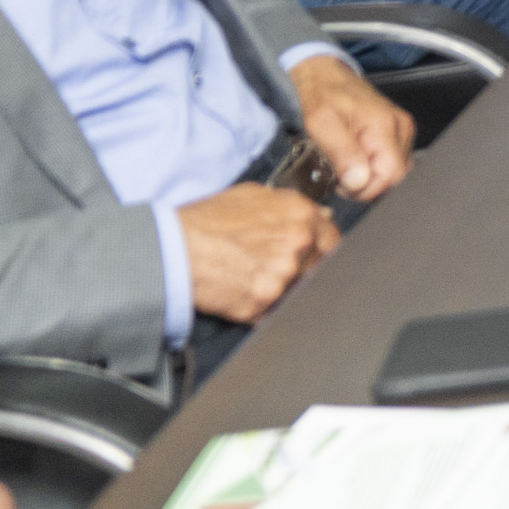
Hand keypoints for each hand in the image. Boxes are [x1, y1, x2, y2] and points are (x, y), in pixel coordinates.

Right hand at [175, 182, 341, 322]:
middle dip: (308, 271)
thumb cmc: (207, 221)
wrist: (174, 250)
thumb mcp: (252, 196)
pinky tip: (247, 295)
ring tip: (258, 282)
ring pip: (302, 291)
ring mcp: (284, 276)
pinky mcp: (264, 304)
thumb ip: (291, 206)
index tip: (315, 256)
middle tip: (281, 271)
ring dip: (287, 291)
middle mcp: (299, 243)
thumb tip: (320, 216)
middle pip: (322, 267)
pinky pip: (277, 312)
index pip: (334, 239)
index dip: (324, 250)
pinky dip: (267, 309)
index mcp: (301, 214)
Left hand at [291, 51, 414, 198]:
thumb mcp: (321, 124)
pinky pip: (394, 163)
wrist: (326, 76)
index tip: (342, 185)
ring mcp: (403, 130)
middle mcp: (401, 128)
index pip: (391, 174)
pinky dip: (376, 170)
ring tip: (347, 170)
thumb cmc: (322, 96)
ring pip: (397, 172)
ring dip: (371, 180)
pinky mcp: (400, 133)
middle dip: (368, 186)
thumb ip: (342, 153)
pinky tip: (358, 163)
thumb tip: (360, 182)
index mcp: (384, 125)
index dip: (366, 188)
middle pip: (397, 176)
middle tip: (340, 179)